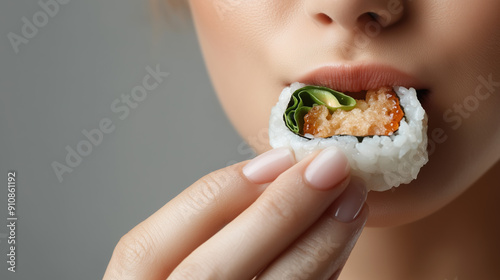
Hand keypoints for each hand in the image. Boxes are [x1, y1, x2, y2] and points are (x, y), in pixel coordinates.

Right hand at [103, 147, 367, 279]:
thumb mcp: (167, 266)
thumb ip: (203, 232)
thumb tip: (272, 174)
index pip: (149, 246)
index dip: (217, 196)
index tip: (279, 158)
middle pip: (211, 273)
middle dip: (278, 213)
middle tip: (332, 167)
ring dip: (316, 246)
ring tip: (350, 199)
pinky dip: (323, 277)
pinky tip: (339, 245)